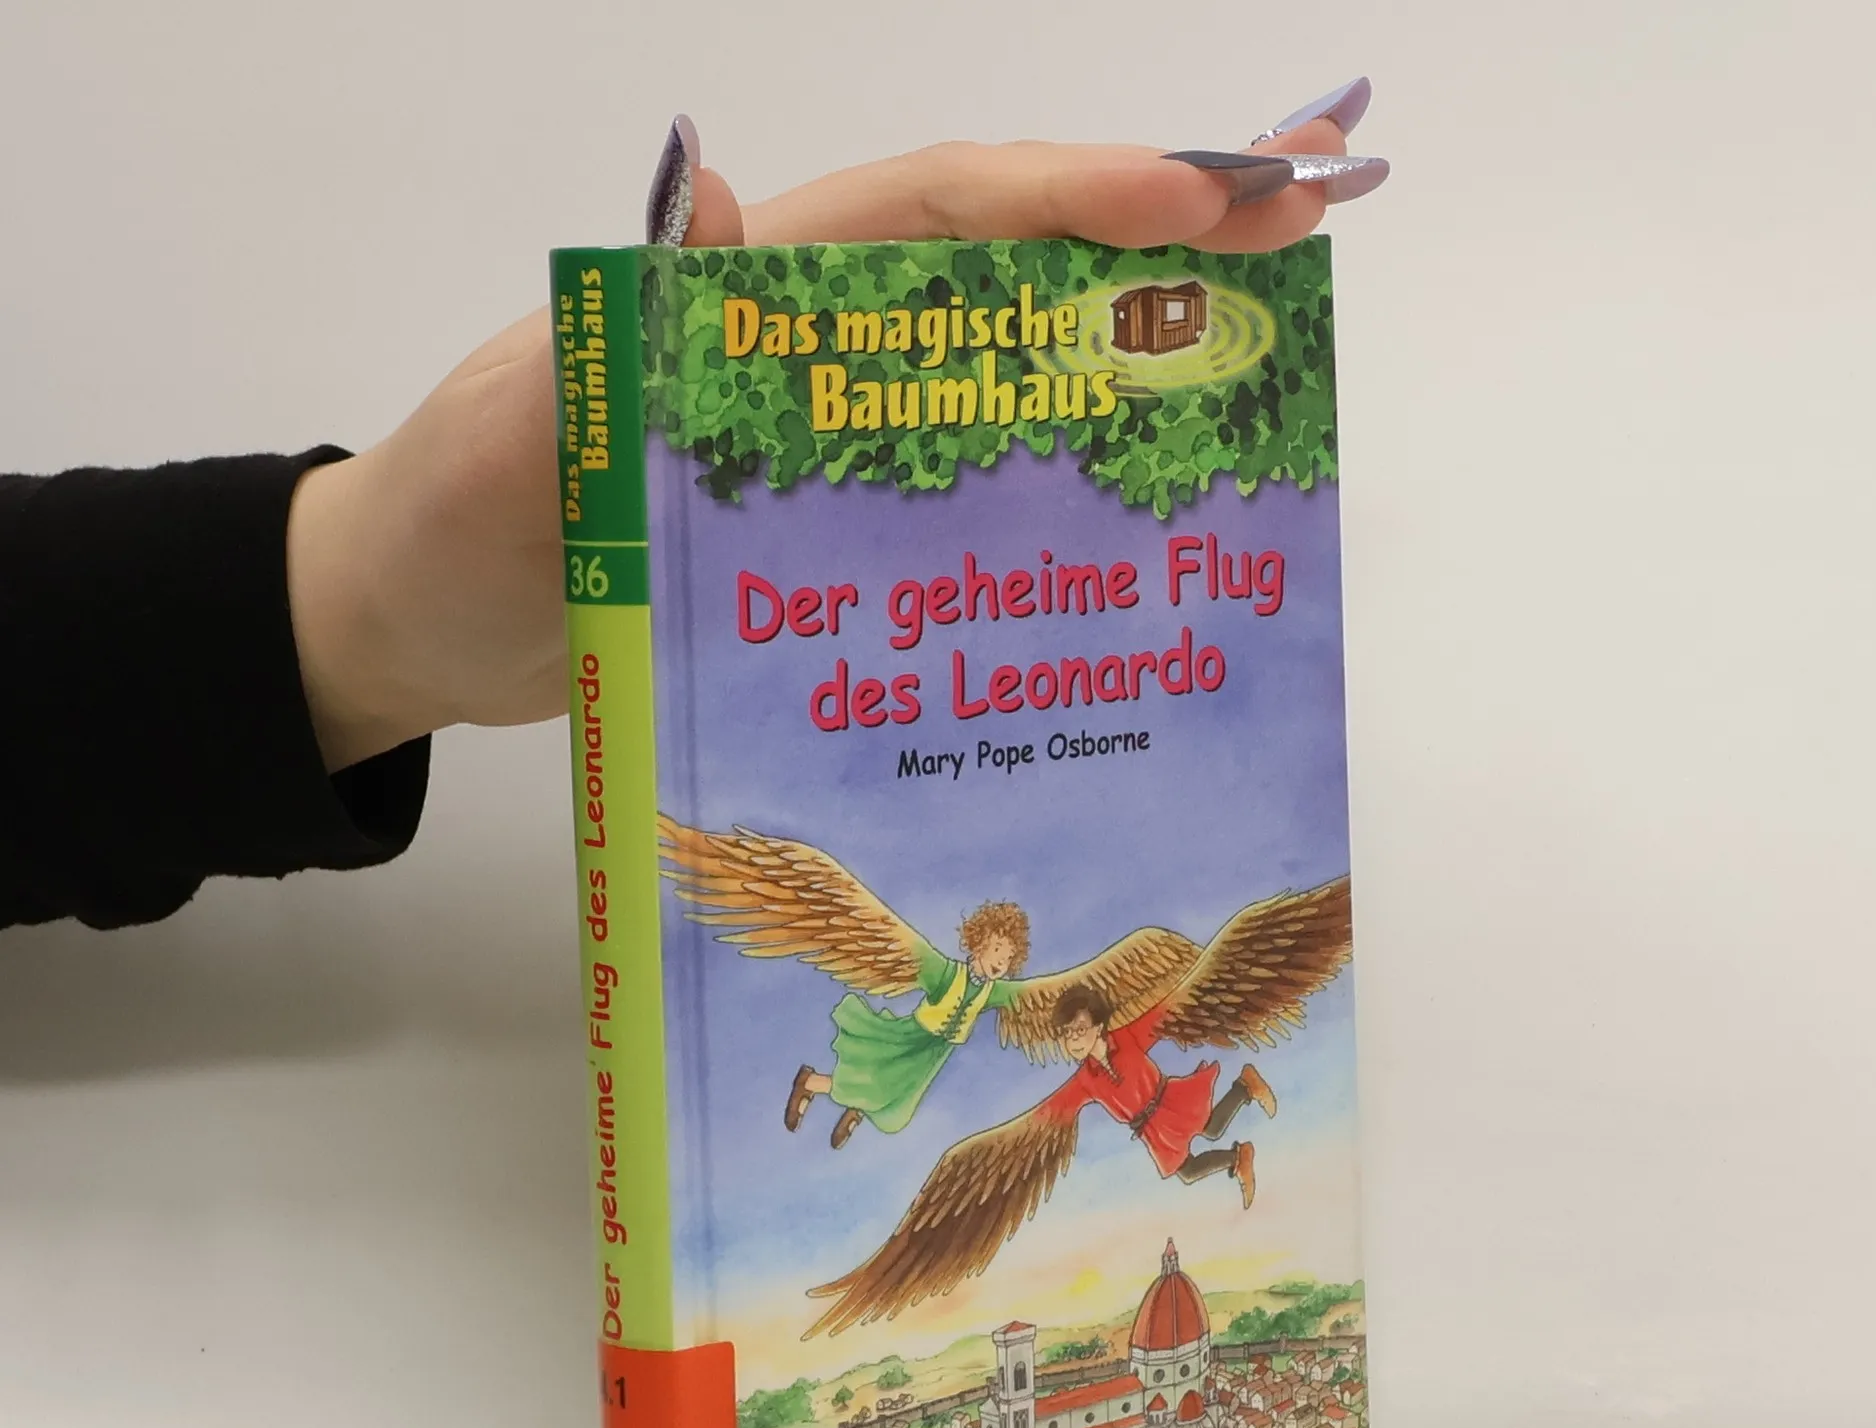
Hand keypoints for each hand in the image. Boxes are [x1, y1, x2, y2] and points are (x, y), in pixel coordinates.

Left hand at [288, 104, 1380, 771]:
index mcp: (742, 294)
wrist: (419, 626)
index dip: (1062, 196)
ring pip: (999, 363)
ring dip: (1127, 342)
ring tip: (1264, 336)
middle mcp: (808, 344)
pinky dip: (1054, 466)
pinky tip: (1140, 495)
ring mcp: (827, 431)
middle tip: (1299, 225)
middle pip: (997, 268)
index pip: (929, 216)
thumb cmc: (452, 529)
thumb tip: (718, 196)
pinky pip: (960, 474)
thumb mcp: (515, 434)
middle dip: (1146, 238)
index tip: (1193, 197)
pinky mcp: (827, 517)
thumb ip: (607, 341)